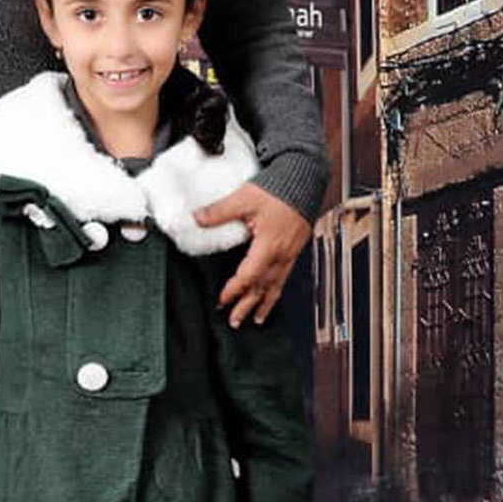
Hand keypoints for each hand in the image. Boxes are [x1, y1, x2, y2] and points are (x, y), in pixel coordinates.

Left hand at [195, 184, 306, 327]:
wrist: (305, 180)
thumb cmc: (279, 189)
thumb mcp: (244, 198)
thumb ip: (219, 211)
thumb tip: (197, 219)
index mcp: (269, 246)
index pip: (248, 276)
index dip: (234, 290)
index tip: (221, 301)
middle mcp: (281, 254)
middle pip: (263, 287)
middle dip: (247, 306)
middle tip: (235, 321)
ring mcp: (290, 253)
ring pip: (276, 285)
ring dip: (265, 304)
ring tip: (257, 319)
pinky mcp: (295, 248)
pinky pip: (285, 276)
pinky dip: (276, 290)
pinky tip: (272, 294)